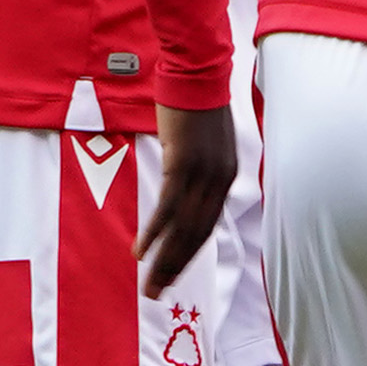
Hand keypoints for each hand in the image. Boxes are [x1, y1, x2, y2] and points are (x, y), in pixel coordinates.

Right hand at [139, 100, 234, 296]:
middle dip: (176, 268)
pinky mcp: (183, 165)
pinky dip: (154, 233)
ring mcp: (202, 175)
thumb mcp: (204, 143)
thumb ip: (197, 169)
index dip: (188, 254)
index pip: (207, 227)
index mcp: (226, 178)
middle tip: (157, 293)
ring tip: (148, 284)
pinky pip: (167, 208)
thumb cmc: (195, 105)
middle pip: (197, 236)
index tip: (173, 275)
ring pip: (183, 229)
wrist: (197, 72)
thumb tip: (183, 188)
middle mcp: (219, 181)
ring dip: (164, 260)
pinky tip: (141, 252)